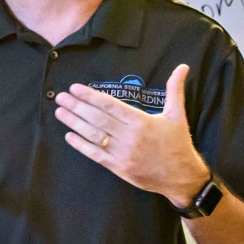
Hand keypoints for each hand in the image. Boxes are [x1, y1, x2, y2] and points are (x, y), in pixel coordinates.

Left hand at [55, 64, 210, 207]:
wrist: (181, 177)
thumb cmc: (178, 143)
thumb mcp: (177, 114)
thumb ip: (175, 90)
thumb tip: (183, 67)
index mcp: (140, 122)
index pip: (110, 105)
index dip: (90, 96)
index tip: (75, 88)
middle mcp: (129, 137)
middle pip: (97, 119)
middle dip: (77, 106)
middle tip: (61, 97)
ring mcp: (122, 154)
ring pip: (93, 136)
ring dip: (74, 123)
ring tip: (60, 112)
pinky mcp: (118, 168)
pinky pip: (96, 155)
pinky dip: (81, 146)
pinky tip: (69, 136)